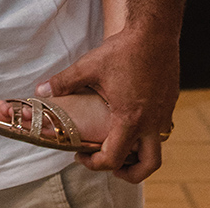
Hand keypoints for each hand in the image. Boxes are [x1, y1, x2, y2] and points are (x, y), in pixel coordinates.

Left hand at [38, 25, 178, 181]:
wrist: (155, 34)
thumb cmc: (123, 51)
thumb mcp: (88, 66)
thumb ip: (64, 82)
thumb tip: (40, 91)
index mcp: (129, 119)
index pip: (113, 157)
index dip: (95, 163)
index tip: (80, 155)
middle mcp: (151, 123)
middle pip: (148, 166)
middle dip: (129, 174)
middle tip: (110, 166)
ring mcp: (163, 115)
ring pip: (156, 149)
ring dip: (139, 155)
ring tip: (120, 146)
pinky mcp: (169, 105)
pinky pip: (160, 130)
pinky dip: (145, 135)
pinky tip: (129, 119)